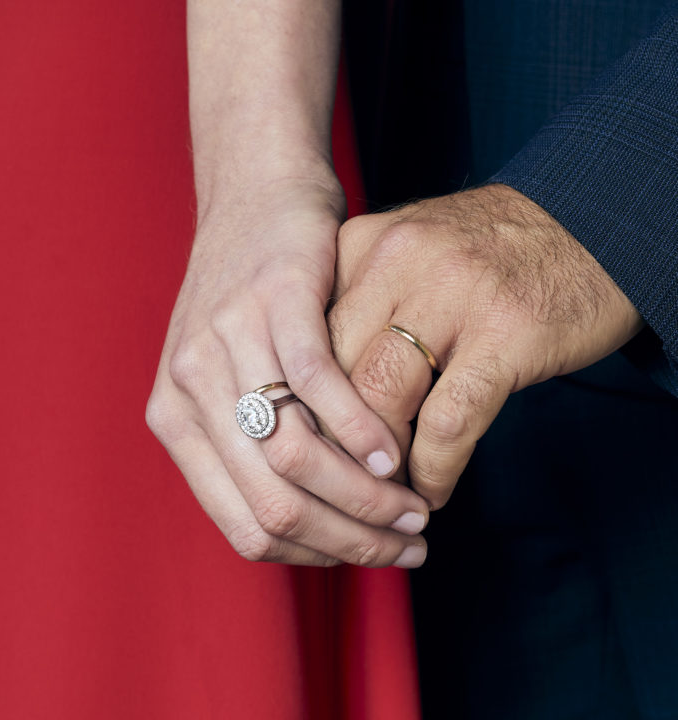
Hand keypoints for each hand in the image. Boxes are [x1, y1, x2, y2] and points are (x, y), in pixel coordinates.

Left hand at [147, 175, 429, 567]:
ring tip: (411, 503)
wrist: (256, 199)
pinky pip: (316, 385)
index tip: (372, 555)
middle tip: (408, 542)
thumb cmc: (254, 301)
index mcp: (176, 423)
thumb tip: (318, 531)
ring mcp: (223, 342)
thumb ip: (257, 450)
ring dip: (363, 494)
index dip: (317, 557)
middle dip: (350, 539)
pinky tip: (394, 450)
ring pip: (294, 455)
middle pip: (273, 503)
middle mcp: (188, 389)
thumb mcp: (234, 381)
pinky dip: (361, 429)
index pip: (246, 527)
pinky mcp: (270, 299)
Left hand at [328, 184, 642, 509]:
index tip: (309, 448)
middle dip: (332, 442)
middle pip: (332, 373)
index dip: (301, 406)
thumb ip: (356, 304)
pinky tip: (433, 489)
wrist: (587, 224)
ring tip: (387, 494)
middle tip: (340, 481)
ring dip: (378, 464)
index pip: (304, 341)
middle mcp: (397, 261)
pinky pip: (447, 421)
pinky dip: (433, 469)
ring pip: (379, 398)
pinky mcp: (505, 334)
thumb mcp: (405, 254)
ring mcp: (452, 295)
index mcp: (361, 244)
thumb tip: (313, 390)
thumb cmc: (485, 253)